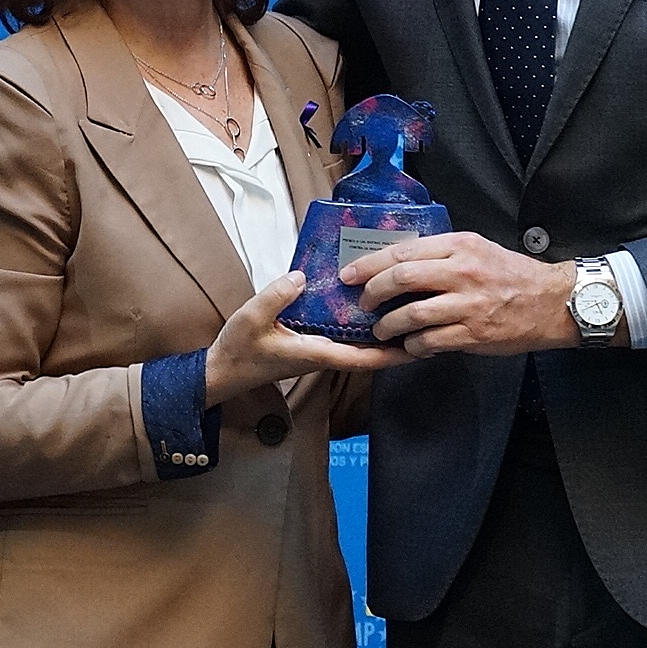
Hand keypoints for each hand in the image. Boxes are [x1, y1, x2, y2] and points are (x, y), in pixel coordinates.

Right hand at [203, 273, 409, 403]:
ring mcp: (318, 351)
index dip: (393, 354)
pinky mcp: (311, 345)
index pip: (363, 358)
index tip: (419, 346)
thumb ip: (276, 296)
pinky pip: (344, 338)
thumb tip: (302, 276)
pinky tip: (366, 309)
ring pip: (359, 346)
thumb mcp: (251, 318)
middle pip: (370, 353)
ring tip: (403, 310)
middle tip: (423, 320)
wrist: (223, 371)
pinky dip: (360, 327)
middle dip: (397, 342)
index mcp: (315, 353)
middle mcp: (323, 355)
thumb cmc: (238, 349)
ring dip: (381, 334)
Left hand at [349, 231, 596, 356]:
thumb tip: (398, 263)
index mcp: (459, 245)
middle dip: (372, 292)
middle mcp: (461, 271)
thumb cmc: (511, 274)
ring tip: (382, 330)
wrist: (551, 301)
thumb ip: (441, 253)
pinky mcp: (473, 332)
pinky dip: (414, 345)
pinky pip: (430, 340)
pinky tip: (412, 345)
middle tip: (362, 303)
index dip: (370, 264)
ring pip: (412, 313)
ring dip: (389, 324)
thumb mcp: (477, 248)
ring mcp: (467, 304)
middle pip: (401, 278)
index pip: (403, 251)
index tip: (349, 273)